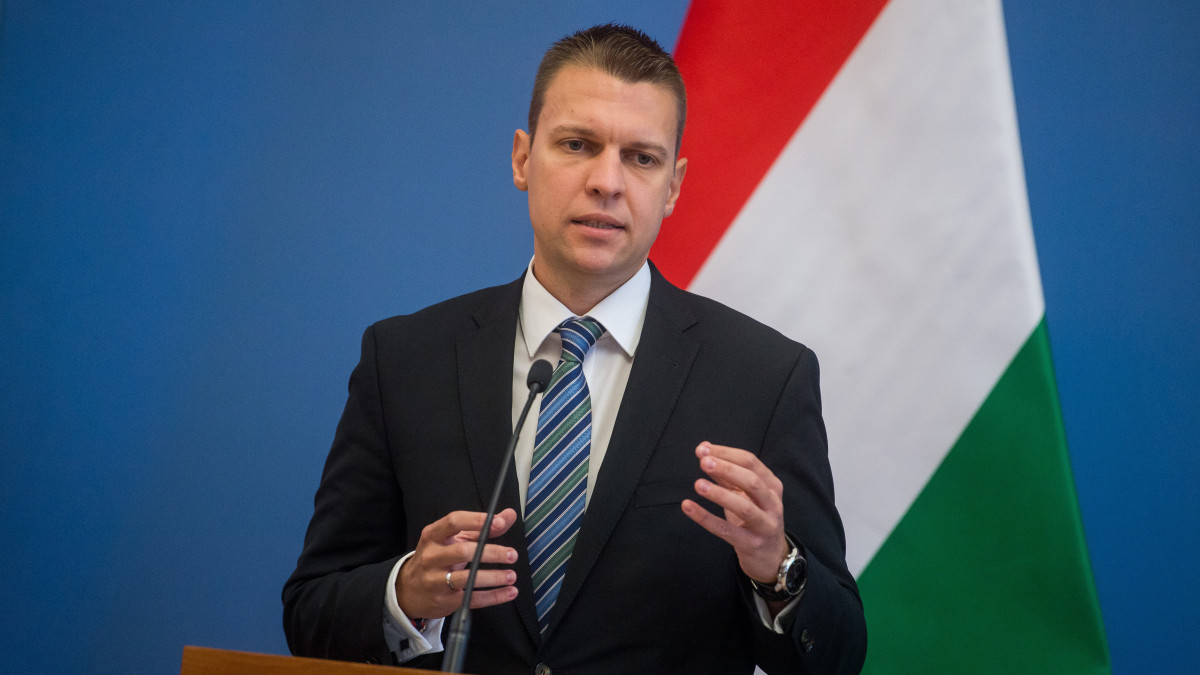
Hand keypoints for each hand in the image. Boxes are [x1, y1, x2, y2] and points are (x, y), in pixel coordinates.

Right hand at [396, 508, 519, 619]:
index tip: (499, 523)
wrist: (409, 590)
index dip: (477, 520)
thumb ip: (481, 528)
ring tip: (512, 575)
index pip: (454, 522)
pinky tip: (510, 592)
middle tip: (512, 554)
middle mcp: (432, 557)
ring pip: (467, 578)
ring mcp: (436, 580)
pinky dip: (493, 596)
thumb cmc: (437, 558)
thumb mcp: (453, 539)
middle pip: (463, 551)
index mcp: (433, 536)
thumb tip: (509, 516)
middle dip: (491, 553)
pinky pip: (472, 598)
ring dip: (493, 577)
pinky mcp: (444, 600)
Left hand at [681, 442, 789, 584]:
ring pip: (744, 507)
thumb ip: (727, 475)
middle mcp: (772, 503)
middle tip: (704, 462)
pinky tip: (688, 507)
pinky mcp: (751, 544)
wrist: (771, 556)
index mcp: (772, 485)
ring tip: (698, 484)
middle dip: (727, 469)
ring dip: (720, 494)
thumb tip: (705, 452)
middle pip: (752, 481)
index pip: (751, 462)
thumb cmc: (755, 519)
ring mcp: (765, 525)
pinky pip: (727, 531)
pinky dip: (706, 518)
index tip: (703, 449)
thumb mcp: (744, 495)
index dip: (726, 453)